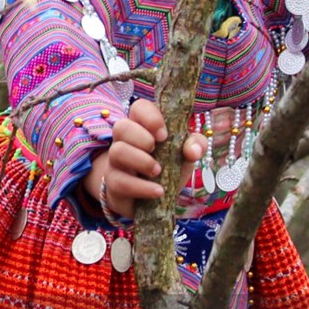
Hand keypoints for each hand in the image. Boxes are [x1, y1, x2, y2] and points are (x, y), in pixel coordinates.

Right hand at [85, 100, 207, 218]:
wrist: (154, 201)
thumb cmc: (168, 170)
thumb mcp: (186, 156)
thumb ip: (195, 146)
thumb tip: (193, 150)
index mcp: (143, 127)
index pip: (139, 107)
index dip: (150, 116)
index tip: (164, 135)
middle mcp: (125, 141)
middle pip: (121, 126)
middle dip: (141, 137)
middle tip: (157, 149)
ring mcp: (116, 162)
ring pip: (117, 151)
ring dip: (141, 161)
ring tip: (158, 171)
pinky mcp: (113, 184)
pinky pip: (120, 181)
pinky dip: (142, 187)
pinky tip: (158, 191)